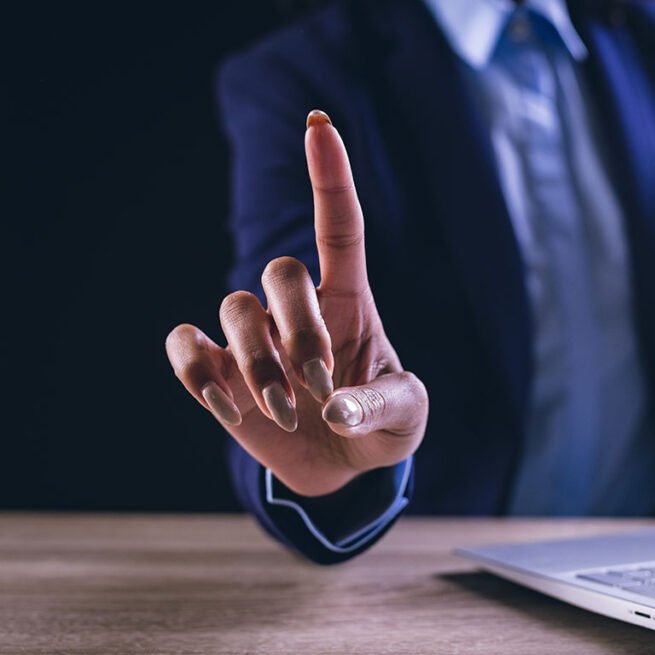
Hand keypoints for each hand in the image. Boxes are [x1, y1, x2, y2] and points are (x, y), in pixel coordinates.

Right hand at [166, 110, 427, 496]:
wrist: (342, 466)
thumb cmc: (381, 425)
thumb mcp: (406, 418)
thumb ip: (383, 407)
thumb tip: (334, 407)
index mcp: (351, 304)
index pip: (339, 229)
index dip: (329, 177)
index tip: (319, 125)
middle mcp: (298, 310)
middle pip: (280, 271)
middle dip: (297, 326)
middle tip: (319, 385)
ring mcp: (254, 338)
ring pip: (233, 308)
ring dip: (257, 364)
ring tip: (283, 413)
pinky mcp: (218, 371)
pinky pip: (185, 345)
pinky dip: (198, 373)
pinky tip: (230, 410)